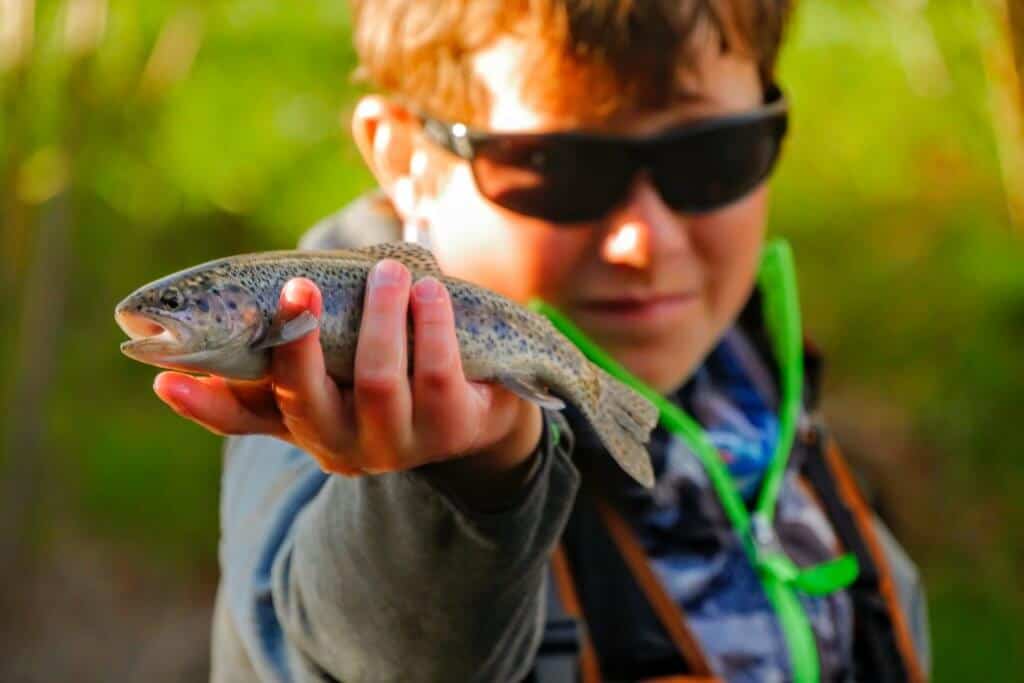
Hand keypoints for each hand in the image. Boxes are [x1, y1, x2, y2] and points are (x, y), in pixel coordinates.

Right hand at [154, 260, 542, 502]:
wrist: (478, 408)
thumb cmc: (392, 372)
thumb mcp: (338, 367)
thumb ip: (294, 351)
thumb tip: (240, 304)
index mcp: (304, 423)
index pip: (243, 420)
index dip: (205, 404)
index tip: (164, 378)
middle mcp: (342, 444)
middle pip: (305, 399)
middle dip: (298, 340)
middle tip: (296, 284)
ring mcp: (398, 444)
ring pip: (378, 381)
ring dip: (380, 317)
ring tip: (388, 272)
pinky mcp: (451, 429)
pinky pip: (436, 373)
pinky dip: (431, 324)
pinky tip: (429, 290)